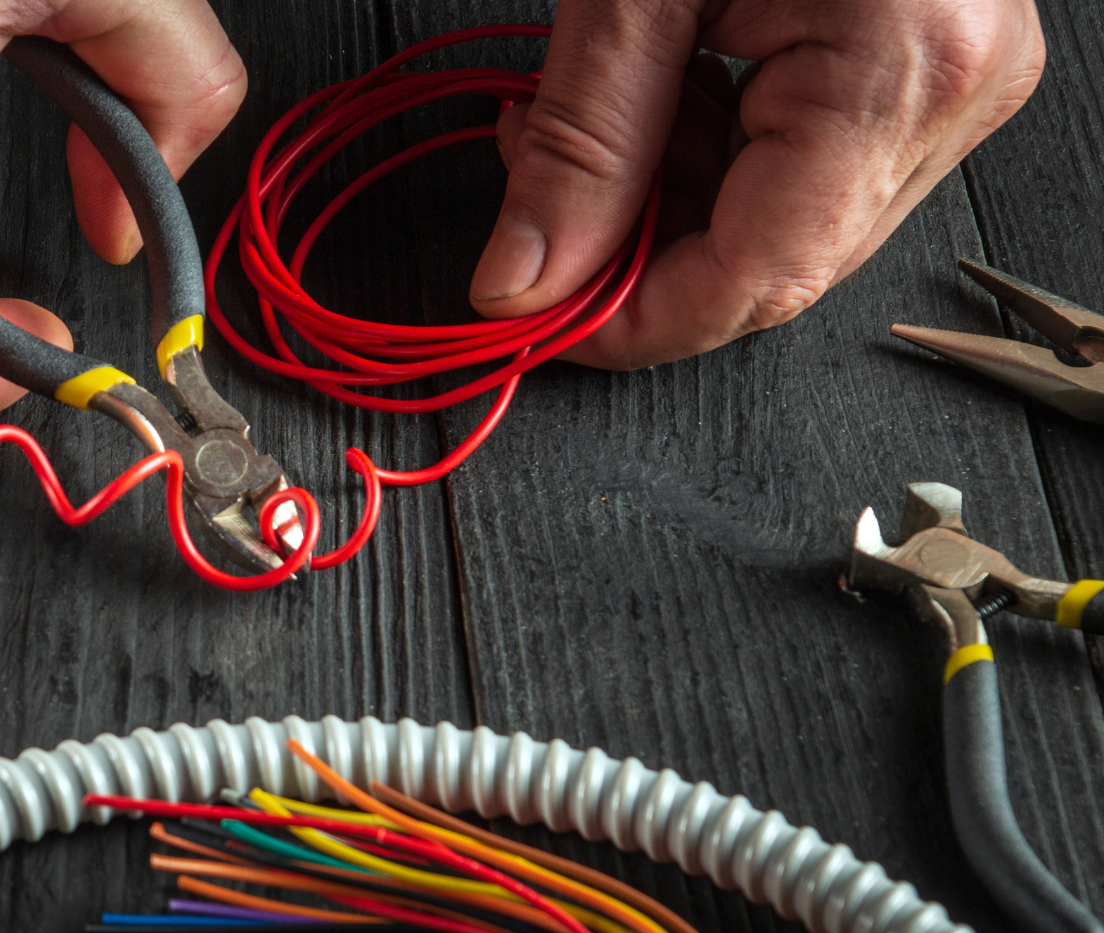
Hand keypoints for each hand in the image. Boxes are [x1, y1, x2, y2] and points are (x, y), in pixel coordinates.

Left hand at [469, 0, 1044, 367]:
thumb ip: (578, 140)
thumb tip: (523, 280)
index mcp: (898, 68)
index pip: (755, 279)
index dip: (630, 324)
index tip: (529, 316)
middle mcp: (954, 91)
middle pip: (775, 262)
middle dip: (634, 248)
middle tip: (536, 192)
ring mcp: (957, 81)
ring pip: (788, 222)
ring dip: (663, 196)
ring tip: (577, 114)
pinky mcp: (932, 61)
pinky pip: (811, 163)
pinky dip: (711, 150)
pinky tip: (652, 96)